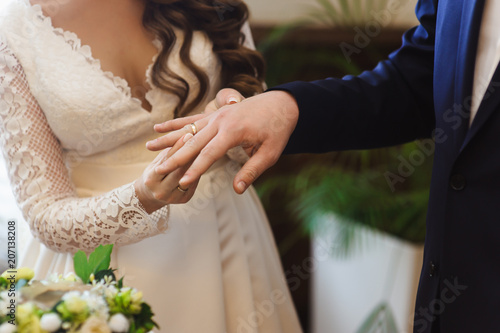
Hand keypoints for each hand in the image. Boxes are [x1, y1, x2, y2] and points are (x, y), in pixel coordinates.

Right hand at [135, 133, 198, 213]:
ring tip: (206, 148)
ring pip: (188, 176)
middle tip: (202, 140)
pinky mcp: (184, 199)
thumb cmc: (154, 172)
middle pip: (179, 170)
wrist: (151, 195)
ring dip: (197, 162)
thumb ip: (169, 152)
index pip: (166, 161)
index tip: (188, 134)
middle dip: (190, 154)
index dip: (178, 147)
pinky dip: (198, 171)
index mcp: (151, 179)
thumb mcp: (157, 161)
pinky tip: (205, 161)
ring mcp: (173, 198)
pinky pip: (193, 183)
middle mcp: (161, 191)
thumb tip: (186, 135)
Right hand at [146, 89, 298, 193]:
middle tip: (159, 171)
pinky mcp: (214, 113)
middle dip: (175, 158)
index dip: (196, 170)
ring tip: (148, 147)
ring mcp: (215, 115)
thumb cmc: (278, 130)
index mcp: (233, 131)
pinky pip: (191, 119)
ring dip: (168, 139)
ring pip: (187, 129)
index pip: (210, 154)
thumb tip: (237, 190)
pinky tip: (158, 127)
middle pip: (193, 142)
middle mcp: (220, 120)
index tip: (183, 182)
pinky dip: (175, 124)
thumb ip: (252, 171)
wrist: (281, 104)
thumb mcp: (270, 153)